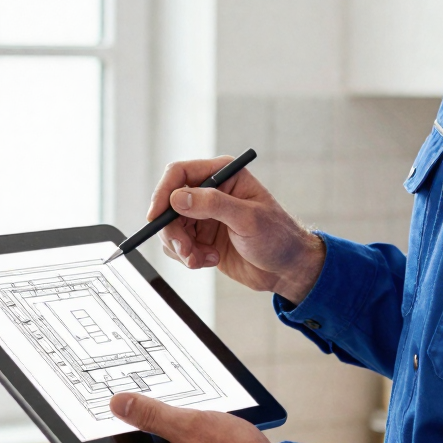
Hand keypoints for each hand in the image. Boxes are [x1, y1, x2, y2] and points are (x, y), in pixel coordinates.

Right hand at [148, 158, 325, 304]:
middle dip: (172, 231)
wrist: (287, 269)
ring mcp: (204, 216)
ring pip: (171, 228)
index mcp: (223, 174)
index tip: (155, 217)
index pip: (179, 173)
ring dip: (181, 248)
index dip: (163, 193)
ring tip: (202, 259)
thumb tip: (178, 197)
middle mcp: (210, 192)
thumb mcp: (248, 219)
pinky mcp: (202, 238)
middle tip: (186, 251)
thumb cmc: (278, 238)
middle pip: (169, 204)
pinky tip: (210, 261)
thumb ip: (213, 205)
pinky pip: (178, 245)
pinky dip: (188, 257)